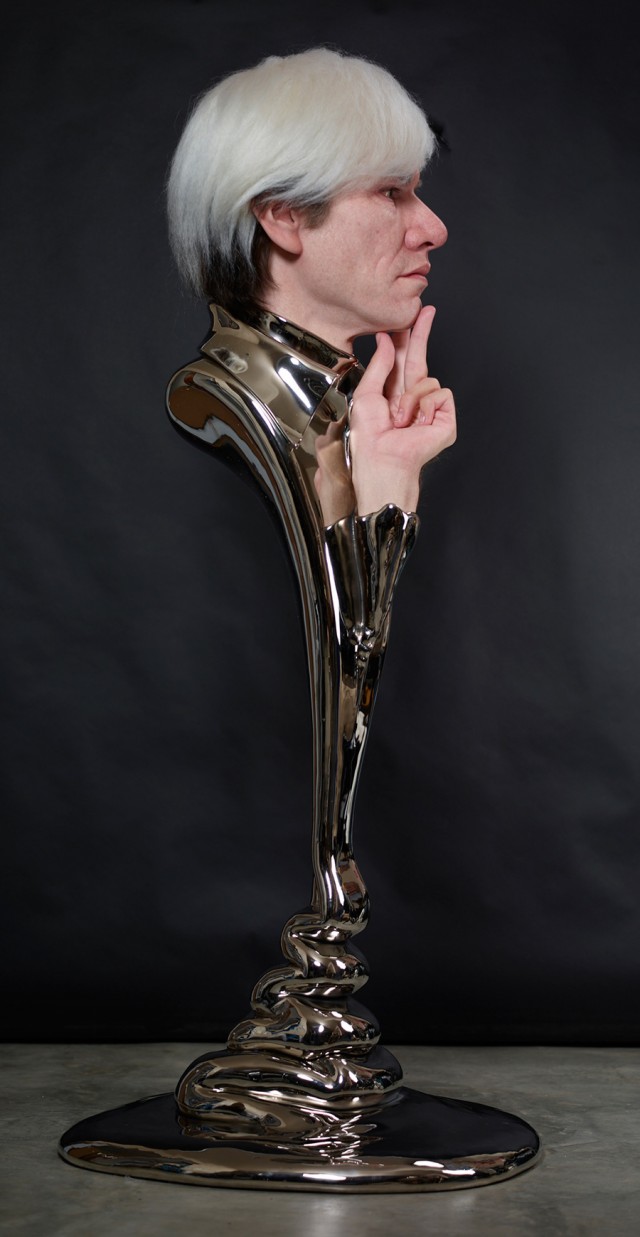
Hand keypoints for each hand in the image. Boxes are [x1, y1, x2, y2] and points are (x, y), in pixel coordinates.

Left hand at [349, 305, 456, 514]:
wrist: (383, 461)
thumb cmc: (370, 438)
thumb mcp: (367, 395)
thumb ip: (380, 365)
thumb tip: (387, 339)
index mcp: (393, 393)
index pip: (402, 360)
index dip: (407, 338)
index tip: (410, 317)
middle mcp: (413, 399)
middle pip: (420, 358)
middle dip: (422, 334)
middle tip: (427, 310)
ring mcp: (431, 408)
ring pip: (427, 378)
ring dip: (410, 398)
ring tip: (399, 419)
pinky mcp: (445, 418)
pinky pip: (439, 393)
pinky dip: (424, 405)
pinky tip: (416, 423)